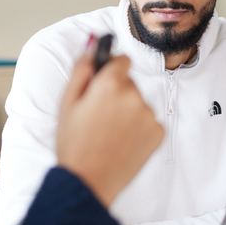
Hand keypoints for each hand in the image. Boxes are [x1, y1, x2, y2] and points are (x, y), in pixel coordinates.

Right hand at [56, 49, 162, 206]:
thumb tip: (93, 44)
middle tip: (99, 116)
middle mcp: (134, 95)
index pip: (122, 59)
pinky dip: (138, 129)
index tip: (103, 83)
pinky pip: (148, 121)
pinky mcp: (158, 133)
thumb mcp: (67, 102)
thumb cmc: (73, 143)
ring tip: (109, 133)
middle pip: (130, 83)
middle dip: (117, 93)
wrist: (88, 181)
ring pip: (139, 103)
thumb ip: (82, 68)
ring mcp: (149, 115)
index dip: (111, 70)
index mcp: (110, 83)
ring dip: (128, 112)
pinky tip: (122, 142)